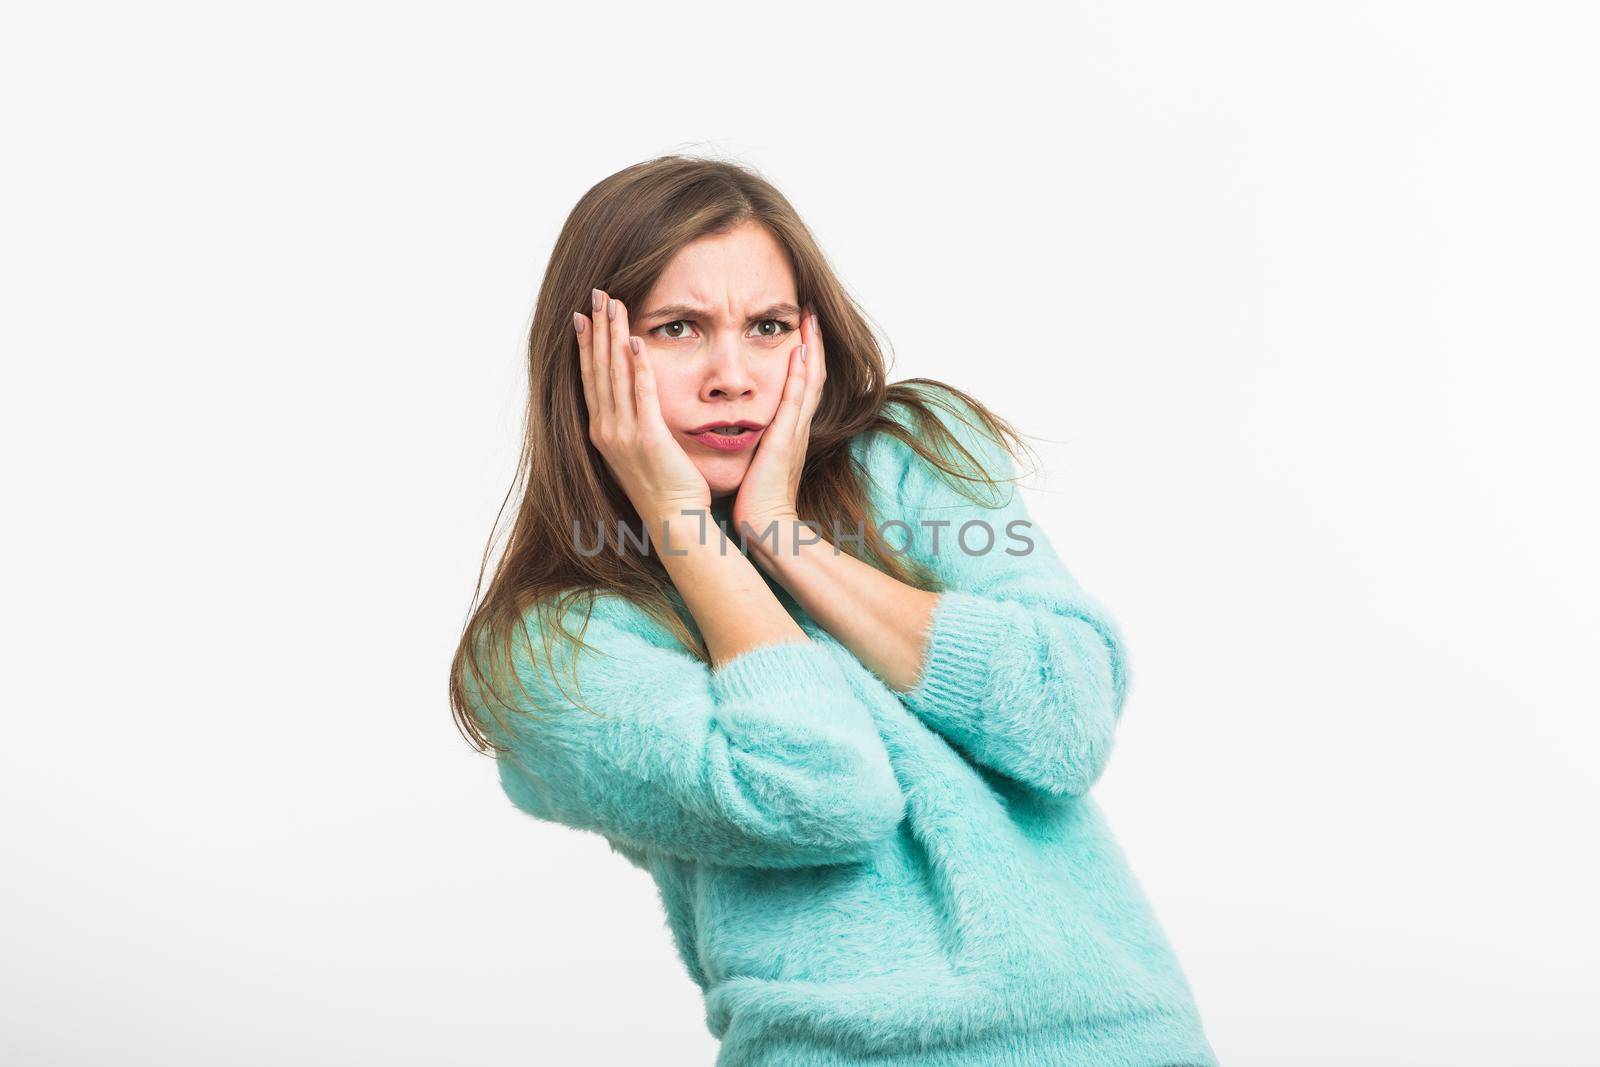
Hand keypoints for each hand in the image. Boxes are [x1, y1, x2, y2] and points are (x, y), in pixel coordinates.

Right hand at [575, 288, 710, 520]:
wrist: (675, 521)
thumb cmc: (666, 489)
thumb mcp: (640, 452)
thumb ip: (635, 424)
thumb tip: (636, 404)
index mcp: (603, 432)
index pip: (591, 379)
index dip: (586, 345)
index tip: (583, 316)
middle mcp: (607, 430)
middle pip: (598, 369)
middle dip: (597, 329)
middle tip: (597, 295)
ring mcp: (624, 435)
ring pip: (615, 374)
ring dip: (613, 336)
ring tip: (613, 305)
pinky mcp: (648, 438)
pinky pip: (641, 394)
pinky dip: (637, 366)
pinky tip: (636, 340)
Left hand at [732, 307, 825, 540]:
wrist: (767, 527)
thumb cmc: (757, 501)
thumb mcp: (758, 463)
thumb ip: (757, 444)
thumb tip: (744, 430)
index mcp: (789, 431)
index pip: (800, 384)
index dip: (803, 356)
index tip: (800, 329)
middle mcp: (796, 426)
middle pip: (812, 374)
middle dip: (812, 341)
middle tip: (811, 311)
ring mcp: (794, 431)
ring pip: (808, 380)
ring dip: (811, 347)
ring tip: (810, 318)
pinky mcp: (786, 438)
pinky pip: (795, 399)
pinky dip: (799, 374)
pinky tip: (799, 351)